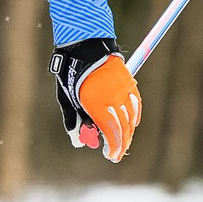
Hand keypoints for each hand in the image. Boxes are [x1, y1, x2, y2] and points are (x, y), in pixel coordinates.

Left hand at [53, 37, 140, 162]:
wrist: (87, 46)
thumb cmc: (72, 73)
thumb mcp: (67, 99)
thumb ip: (74, 121)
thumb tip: (80, 142)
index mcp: (97, 105)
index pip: (111, 133)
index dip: (113, 147)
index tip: (111, 156)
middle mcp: (113, 100)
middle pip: (123, 129)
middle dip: (121, 144)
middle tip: (117, 154)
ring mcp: (123, 91)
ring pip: (131, 118)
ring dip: (128, 133)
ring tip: (124, 142)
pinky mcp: (129, 83)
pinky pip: (135, 104)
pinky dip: (134, 116)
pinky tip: (133, 124)